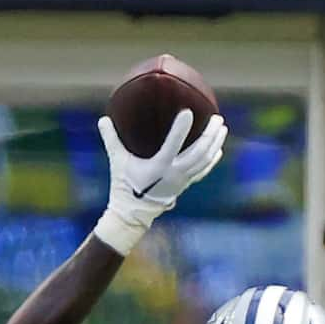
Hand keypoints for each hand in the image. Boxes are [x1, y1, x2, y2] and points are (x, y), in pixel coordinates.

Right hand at [94, 109, 228, 251]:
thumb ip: (111, 140)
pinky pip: (204, 170)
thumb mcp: (117, 161)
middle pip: (198, 152)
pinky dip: (212, 159)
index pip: (172, 145)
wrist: (133, 212)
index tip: (188, 111)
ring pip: (205, 160)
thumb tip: (102, 119)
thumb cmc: (124, 184)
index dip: (180, 129)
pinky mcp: (185, 184)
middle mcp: (174, 173)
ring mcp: (182, 180)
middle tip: (217, 118)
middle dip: (210, 134)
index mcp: (158, 166)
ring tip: (222, 128)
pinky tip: (218, 149)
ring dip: (215, 143)